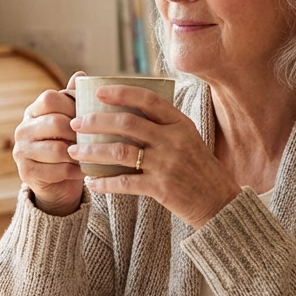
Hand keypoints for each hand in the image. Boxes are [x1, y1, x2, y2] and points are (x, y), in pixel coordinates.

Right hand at [12, 72, 86, 215]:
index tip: (89, 116)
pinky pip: (58, 171)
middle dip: (79, 132)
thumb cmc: (67, 145)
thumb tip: (81, 75)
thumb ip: (74, 100)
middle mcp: (22, 129)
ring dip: (79, 154)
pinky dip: (75, 171)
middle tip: (96, 139)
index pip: (50, 99)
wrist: (57, 182)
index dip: (72, 105)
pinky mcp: (26, 173)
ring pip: (58, 149)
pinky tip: (84, 170)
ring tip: (92, 155)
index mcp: (32, 111)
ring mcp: (21, 151)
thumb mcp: (71, 121)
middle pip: (55, 123)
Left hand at [67, 85, 240, 228]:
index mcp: (180, 124)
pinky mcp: (161, 188)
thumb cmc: (201, 171)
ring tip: (75, 152)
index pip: (148, 99)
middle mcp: (173, 140)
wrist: (220, 204)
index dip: (121, 93)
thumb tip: (130, 113)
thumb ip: (165, 126)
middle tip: (76, 124)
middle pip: (127, 123)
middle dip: (96, 121)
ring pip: (119, 152)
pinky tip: (91, 183)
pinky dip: (104, 182)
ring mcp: (167, 164)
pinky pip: (124, 182)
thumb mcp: (190, 140)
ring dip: (92, 151)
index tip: (99, 91)